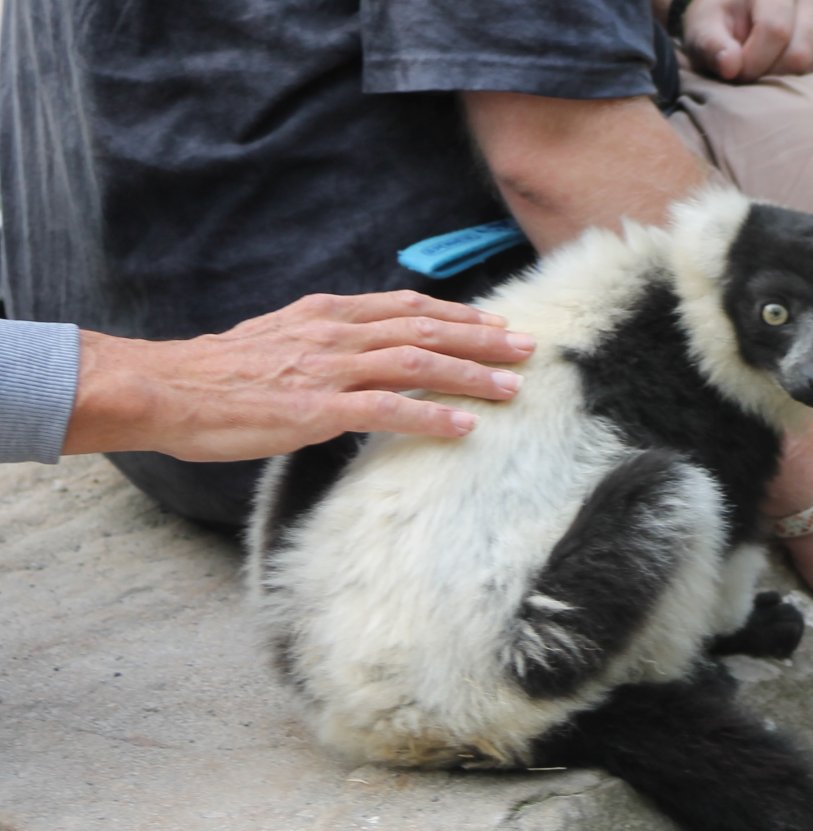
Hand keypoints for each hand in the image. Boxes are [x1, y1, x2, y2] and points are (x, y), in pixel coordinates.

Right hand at [66, 291, 533, 459]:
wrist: (170, 388)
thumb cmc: (223, 373)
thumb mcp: (282, 339)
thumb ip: (327, 341)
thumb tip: (363, 354)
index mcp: (329, 314)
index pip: (407, 308)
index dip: (458, 315)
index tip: (495, 323)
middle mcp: (337, 333)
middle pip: (424, 330)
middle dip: (481, 340)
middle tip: (527, 348)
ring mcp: (329, 370)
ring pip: (416, 364)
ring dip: (469, 376)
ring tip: (511, 387)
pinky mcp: (317, 410)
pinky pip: (387, 411)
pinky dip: (430, 416)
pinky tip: (463, 426)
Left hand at [681, 0, 812, 81]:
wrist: (738, 14)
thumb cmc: (719, 23)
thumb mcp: (703, 30)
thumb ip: (712, 46)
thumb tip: (730, 65)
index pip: (776, 30)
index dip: (753, 62)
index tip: (734, 70)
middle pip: (800, 52)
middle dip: (769, 72)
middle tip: (749, 69)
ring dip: (783, 75)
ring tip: (763, 63)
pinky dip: (798, 75)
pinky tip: (779, 64)